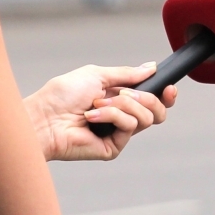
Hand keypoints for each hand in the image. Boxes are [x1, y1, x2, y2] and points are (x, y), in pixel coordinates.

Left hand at [22, 63, 176, 160]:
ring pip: (147, 118)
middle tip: (125, 93)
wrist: (44, 117)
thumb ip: (127, 74)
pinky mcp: (113, 147)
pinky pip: (130, 126)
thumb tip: (152, 67)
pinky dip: (113, 114)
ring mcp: (118, 133)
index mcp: (118, 98)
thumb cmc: (62, 95)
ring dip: (124, 104)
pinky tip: (92, 115)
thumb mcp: (97, 74)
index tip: (170, 87)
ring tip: (98, 103)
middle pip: (158, 112)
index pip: (152, 100)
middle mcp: (121, 117)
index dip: (165, 94)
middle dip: (148, 98)